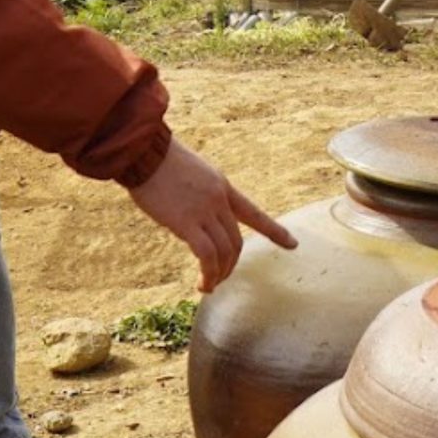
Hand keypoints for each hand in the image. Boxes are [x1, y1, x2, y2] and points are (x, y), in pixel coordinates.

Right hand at [127, 137, 296, 291]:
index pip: (253, 212)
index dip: (274, 231)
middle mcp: (219, 200)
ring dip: (219, 273)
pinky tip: (202, 283)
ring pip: (225, 251)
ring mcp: (205, 211)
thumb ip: (199, 194)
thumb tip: (193, 215)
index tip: (293, 244)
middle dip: (231, 264)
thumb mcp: (191, 173)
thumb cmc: (157, 160)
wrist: (144, 151)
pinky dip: (208, 273)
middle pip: (237, 240)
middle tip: (219, 278)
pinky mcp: (187, 222)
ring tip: (208, 285)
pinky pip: (206, 255)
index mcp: (222, 186)